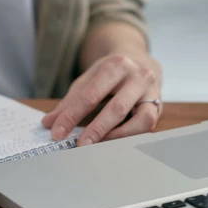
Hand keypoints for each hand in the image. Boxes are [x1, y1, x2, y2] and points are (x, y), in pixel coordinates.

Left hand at [41, 52, 162, 145]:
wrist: (139, 60)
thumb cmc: (110, 73)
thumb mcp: (88, 80)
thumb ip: (69, 102)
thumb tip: (48, 123)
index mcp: (114, 65)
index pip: (89, 95)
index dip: (71, 116)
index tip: (57, 132)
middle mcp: (136, 76)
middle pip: (115, 107)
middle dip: (95, 129)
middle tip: (79, 145)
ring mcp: (151, 91)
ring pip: (139, 119)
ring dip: (117, 136)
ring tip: (97, 146)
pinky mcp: (159, 105)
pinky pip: (148, 124)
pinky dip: (130, 135)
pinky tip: (113, 140)